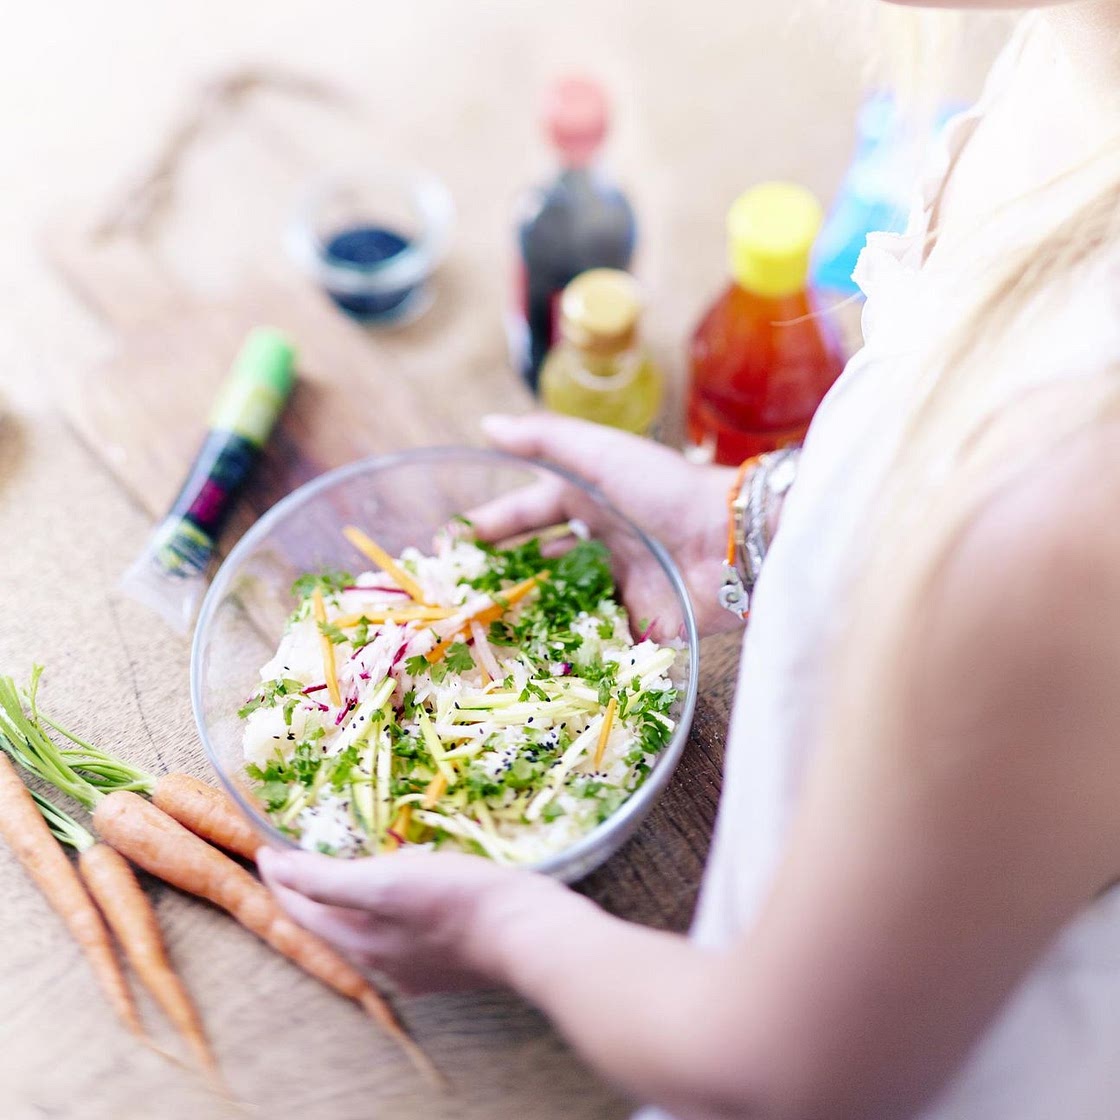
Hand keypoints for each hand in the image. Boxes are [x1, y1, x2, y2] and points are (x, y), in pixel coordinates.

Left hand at [257, 846, 569, 993]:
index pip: (301, 911)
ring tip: (343, 868)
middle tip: (297, 856)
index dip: (279, 877)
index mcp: (359, 943)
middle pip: (328, 924)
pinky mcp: (446, 957)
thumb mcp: (386, 883)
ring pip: (363, 929)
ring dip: (344, 900)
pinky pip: (397, 931)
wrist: (528, 932)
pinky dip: (382, 908)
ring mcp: (415, 964)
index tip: (264, 847)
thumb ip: (327, 880)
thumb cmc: (457, 902)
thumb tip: (275, 867)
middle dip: (308, 891)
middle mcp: (380, 961)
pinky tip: (401, 892)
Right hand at [477, 413, 740, 638]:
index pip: (529, 512)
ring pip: (562, 599)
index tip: (450, 543)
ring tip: (481, 628)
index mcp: (592, 498)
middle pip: (541, 558)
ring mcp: (620, 582)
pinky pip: (595, 633)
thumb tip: (486, 424)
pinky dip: (565, 642)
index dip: (490, 526)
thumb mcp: (602, 454)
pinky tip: (528, 655)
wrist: (733, 541)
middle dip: (502, 573)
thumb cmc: (667, 490)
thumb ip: (546, 440)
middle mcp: (602, 540)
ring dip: (527, 611)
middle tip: (458, 592)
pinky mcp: (639, 619)